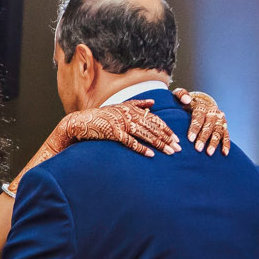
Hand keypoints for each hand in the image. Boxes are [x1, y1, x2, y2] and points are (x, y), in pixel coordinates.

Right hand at [29, 102, 178, 168]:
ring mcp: (121, 124)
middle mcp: (128, 115)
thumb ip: (137, 104)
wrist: (80, 123)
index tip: (176, 138)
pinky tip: (151, 155)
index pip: (154, 119)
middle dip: (167, 138)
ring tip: (170, 153)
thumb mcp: (119, 107)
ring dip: (159, 144)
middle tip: (178, 148)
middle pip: (153, 127)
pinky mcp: (113, 133)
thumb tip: (153, 102)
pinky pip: (130, 142)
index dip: (166, 129)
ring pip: (145, 135)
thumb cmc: (100, 117)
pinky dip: (141, 148)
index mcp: (131, 109)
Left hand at [172, 88, 231, 154]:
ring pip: (218, 131)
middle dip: (204, 138)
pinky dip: (226, 144)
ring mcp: (219, 119)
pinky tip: (224, 153)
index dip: (195, 128)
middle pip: (209, 126)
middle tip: (198, 149)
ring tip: (209, 153)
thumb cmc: (187, 102)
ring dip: (214, 142)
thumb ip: (181, 95)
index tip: (190, 139)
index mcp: (201, 106)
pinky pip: (226, 135)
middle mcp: (212, 112)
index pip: (198, 117)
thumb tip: (186, 100)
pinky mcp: (224, 125)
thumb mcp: (181, 95)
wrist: (202, 101)